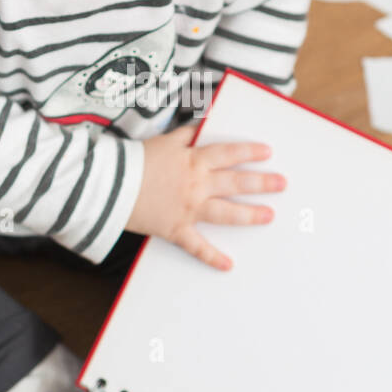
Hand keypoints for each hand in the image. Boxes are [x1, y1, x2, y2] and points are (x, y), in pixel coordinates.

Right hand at [124, 122, 285, 270]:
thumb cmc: (133, 161)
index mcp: (193, 161)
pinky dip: (212, 257)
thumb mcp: (162, 141)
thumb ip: (185, 135)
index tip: (267, 153)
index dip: (249, 152)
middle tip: (282, 183)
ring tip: (269, 216)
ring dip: (250, 215)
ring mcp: (188, 209)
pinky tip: (229, 265)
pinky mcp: (175, 229)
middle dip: (262, 183)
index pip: (229, 153)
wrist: (109, 185)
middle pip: (236, 183)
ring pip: (226, 213)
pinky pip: (197, 246)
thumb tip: (202, 126)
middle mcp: (196, 184)